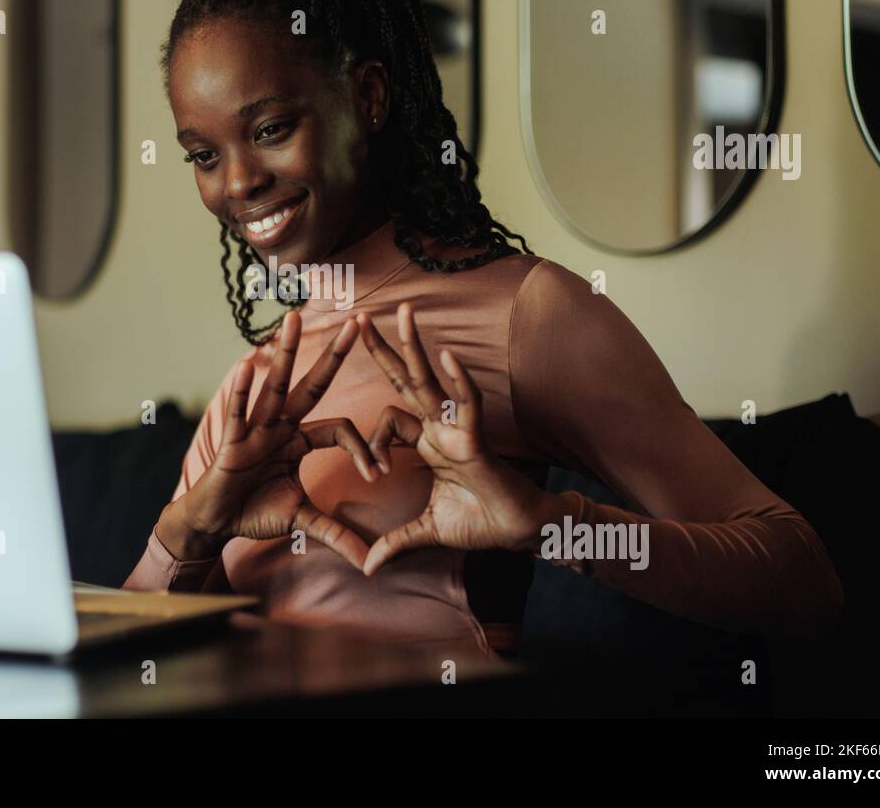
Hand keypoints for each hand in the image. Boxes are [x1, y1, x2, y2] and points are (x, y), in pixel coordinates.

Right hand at [158, 311, 379, 569]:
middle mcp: (281, 426)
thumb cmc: (255, 512)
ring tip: (294, 318)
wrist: (215, 524)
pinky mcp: (232, 442)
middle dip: (334, 355)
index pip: (340, 430)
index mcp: (300, 440)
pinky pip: (238, 413)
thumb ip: (337, 534)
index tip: (379, 473)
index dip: (362, 449)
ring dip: (285, 352)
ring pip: (275, 386)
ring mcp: (256, 430)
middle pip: (312, 386)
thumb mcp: (303, 520)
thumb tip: (370, 563)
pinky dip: (241, 391)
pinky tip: (245, 364)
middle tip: (357, 321)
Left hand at [357, 303, 564, 574]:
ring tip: (404, 311)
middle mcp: (439, 428)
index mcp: (426, 442)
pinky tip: (447, 355)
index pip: (387, 421)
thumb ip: (396, 543)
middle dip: (382, 350)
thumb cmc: (481, 522)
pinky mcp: (478, 439)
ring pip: (432, 380)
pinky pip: (468, 404)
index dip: (371, 441)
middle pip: (404, 381)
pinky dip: (459, 381)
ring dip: (416, 346)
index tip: (372, 473)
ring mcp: (457, 429)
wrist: (520, 532)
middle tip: (358, 318)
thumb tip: (366, 567)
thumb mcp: (427, 531)